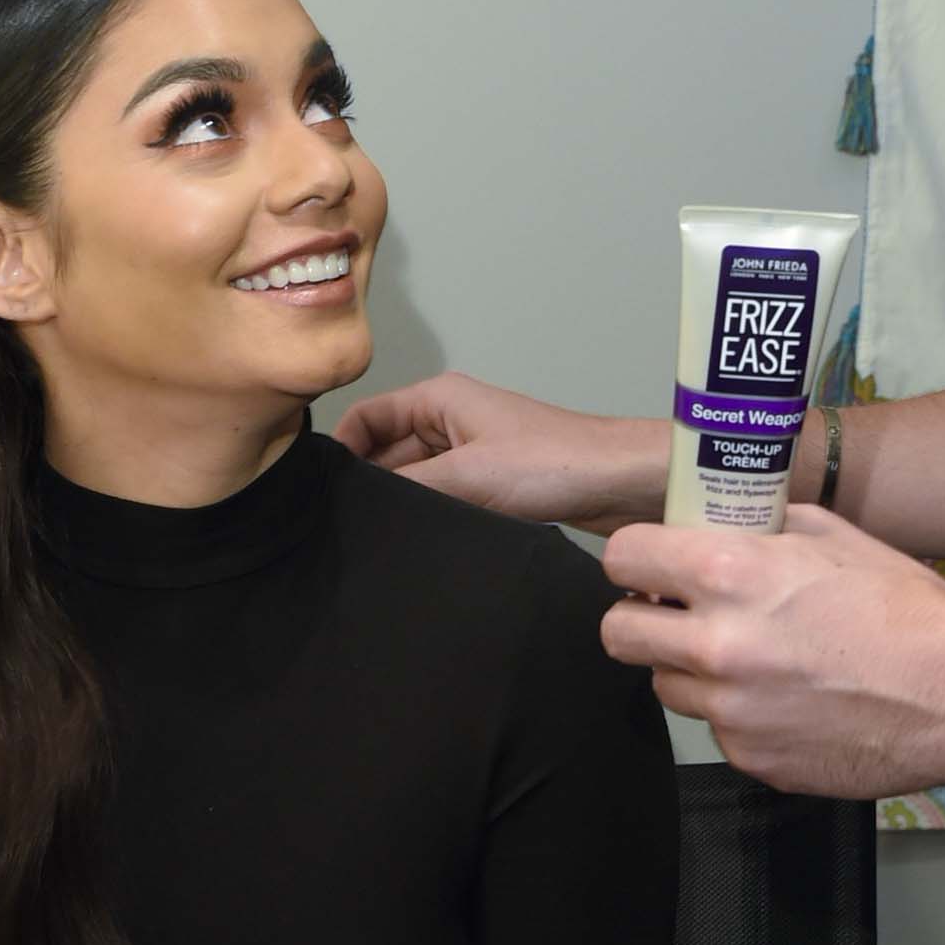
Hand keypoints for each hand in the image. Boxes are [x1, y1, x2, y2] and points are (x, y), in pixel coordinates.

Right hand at [334, 373, 668, 537]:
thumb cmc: (554, 462)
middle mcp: (451, 420)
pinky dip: (434, 517)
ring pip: (416, 481)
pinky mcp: (492, 484)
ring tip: (387, 539)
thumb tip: (361, 510)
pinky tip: (425, 544)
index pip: (366, 419)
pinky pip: (446, 499)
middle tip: (353, 526)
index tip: (325, 491)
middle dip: (373, 486)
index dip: (342, 451)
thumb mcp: (465, 477)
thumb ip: (408, 490)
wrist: (619, 483)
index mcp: (438, 399)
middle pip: (387, 453)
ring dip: (407, 506)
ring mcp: (472, 452)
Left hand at [599, 505, 944, 797]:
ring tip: (750, 660)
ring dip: (691, 670)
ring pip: (666, 686)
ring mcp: (730, 711)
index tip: (649, 567)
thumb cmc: (907, 607)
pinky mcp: (752, 758)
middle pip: (618, 633)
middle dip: (641, 619)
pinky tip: (790, 699)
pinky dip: (741, 715)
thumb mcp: (833, 538)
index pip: (622, 558)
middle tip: (675, 617)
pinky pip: (718, 730)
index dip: (634, 560)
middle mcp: (716, 646)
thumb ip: (761, 531)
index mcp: (728, 574)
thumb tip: (721, 527)